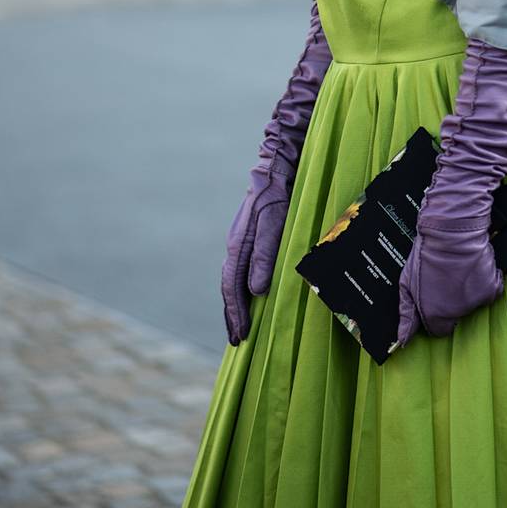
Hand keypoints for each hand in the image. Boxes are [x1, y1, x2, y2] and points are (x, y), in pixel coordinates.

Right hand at [220, 154, 293, 344]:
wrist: (276, 166)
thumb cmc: (278, 195)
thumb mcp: (275, 224)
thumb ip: (264, 255)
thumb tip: (256, 290)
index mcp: (237, 245)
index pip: (232, 287)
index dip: (236, 313)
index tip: (241, 336)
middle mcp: (235, 245)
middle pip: (228, 287)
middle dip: (232, 315)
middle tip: (236, 341)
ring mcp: (241, 241)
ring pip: (234, 280)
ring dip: (236, 305)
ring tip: (240, 326)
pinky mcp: (250, 238)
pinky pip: (241, 270)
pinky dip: (242, 289)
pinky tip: (250, 297)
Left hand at [397, 220, 502, 344]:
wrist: (451, 231)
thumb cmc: (427, 253)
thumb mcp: (407, 282)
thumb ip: (407, 313)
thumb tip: (403, 339)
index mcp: (435, 314)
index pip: (438, 329)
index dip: (436, 315)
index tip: (435, 301)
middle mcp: (457, 313)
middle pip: (456, 316)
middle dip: (451, 301)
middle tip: (446, 280)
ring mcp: (475, 301)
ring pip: (472, 303)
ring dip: (467, 291)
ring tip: (458, 270)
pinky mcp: (491, 288)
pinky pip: (490, 291)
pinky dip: (485, 282)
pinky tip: (474, 269)